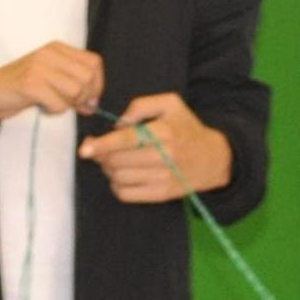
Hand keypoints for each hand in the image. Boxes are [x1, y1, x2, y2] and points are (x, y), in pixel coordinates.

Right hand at [0, 42, 103, 123]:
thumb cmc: (20, 88)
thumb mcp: (50, 79)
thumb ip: (73, 85)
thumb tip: (94, 103)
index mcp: (57, 48)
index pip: (94, 63)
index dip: (97, 84)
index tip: (87, 99)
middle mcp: (49, 54)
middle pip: (88, 78)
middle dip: (84, 97)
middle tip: (68, 104)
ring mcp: (39, 67)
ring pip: (76, 91)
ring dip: (67, 105)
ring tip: (52, 104)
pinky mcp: (30, 84)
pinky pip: (59, 104)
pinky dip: (54, 111)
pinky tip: (42, 107)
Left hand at [81, 92, 231, 204]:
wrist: (213, 159)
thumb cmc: (186, 128)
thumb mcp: (170, 104)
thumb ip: (140, 105)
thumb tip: (118, 124)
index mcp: (164, 132)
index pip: (126, 139)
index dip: (102, 145)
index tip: (85, 148)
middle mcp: (164, 157)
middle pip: (117, 161)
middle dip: (102, 156)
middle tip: (101, 150)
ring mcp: (162, 178)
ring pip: (118, 178)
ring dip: (109, 170)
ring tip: (114, 161)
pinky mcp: (161, 195)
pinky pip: (126, 194)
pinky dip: (117, 186)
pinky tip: (123, 176)